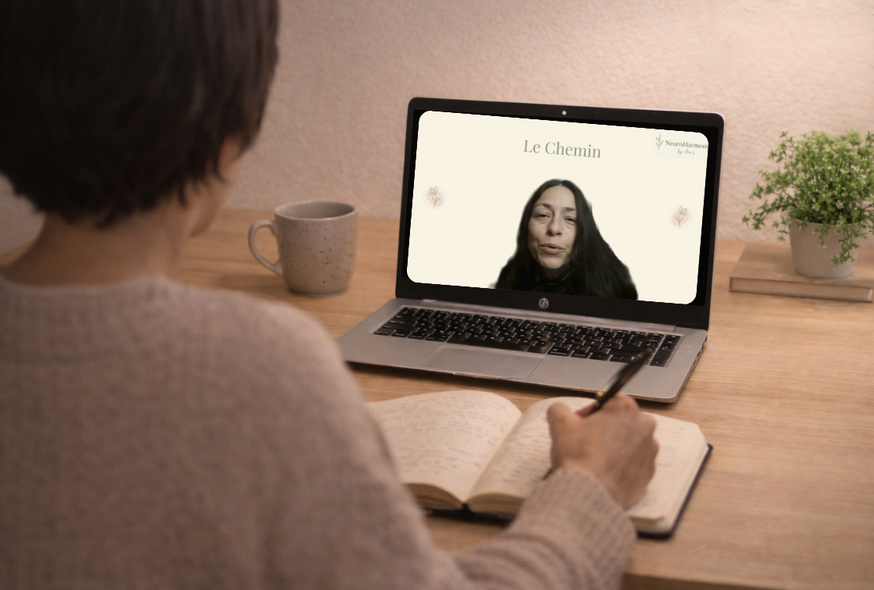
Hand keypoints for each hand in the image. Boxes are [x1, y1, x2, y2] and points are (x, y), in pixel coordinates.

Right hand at [546, 393, 657, 508]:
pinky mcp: (649, 474)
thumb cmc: (577, 456)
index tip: (581, 422)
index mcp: (626, 409)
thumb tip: (560, 410)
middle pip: (623, 421)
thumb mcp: (559, 423)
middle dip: (606, 428)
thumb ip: (560, 409)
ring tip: (595, 459)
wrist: (588, 494)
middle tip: (586, 441)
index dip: (593, 410)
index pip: (610, 400)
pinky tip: (605, 472)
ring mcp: (649, 452)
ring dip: (615, 446)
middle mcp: (644, 427)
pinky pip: (635, 464)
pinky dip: (622, 466)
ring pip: (630, 442)